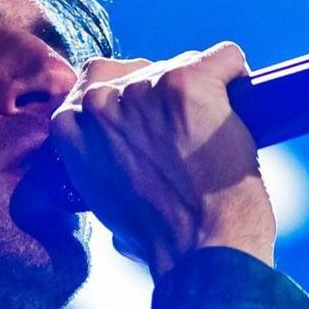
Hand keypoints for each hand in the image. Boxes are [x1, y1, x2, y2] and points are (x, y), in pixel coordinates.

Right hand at [48, 43, 276, 277]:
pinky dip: (237, 78)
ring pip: (182, 64)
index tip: (152, 131)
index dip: (132, 106)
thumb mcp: (102, 196)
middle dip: (162, 96)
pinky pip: (225, 57)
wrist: (200, 251)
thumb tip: (122, 153)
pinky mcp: (188, 81)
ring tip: (210, 141)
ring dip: (200, 95)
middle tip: (183, 139)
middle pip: (140, 69)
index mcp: (69, 127)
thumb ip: (101, 157)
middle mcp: (99, 101)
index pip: (97, 84)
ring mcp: (143, 89)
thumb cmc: (159, 237)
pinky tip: (239, 115)